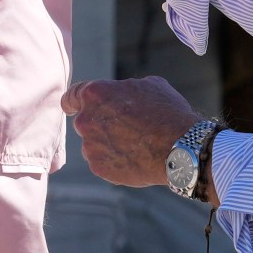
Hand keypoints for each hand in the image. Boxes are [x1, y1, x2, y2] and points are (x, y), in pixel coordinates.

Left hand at [64, 78, 204, 190]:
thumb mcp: (149, 85)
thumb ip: (123, 88)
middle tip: (126, 129)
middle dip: (100, 124)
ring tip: (136, 145)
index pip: (71, 97)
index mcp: (94, 94)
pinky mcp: (98, 167)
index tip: (73, 108)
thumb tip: (118, 94)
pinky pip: (102, 162)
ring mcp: (90, 146)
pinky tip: (135, 158)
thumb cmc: (168, 112)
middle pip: (85, 122)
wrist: (181, 147)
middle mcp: (85, 120)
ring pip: (93, 144)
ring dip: (108, 144)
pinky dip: (115, 161)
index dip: (73, 103)